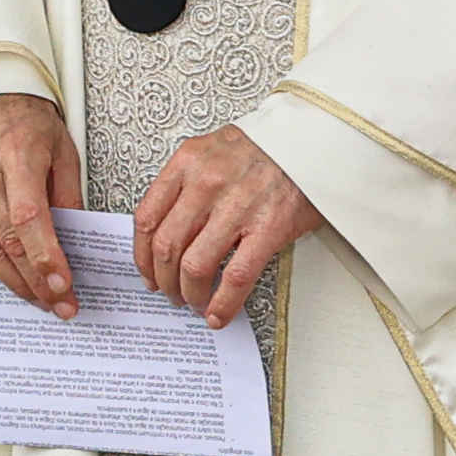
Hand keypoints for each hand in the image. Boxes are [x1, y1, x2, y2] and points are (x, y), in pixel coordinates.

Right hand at [0, 91, 83, 318]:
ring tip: (39, 298)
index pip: (28, 218)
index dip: (46, 258)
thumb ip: (67, 196)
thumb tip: (76, 243)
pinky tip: (10, 277)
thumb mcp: (61, 150)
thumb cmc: (25, 121)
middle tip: (59, 303)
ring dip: (14, 282)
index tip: (63, 285)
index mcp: (15, 154)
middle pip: (6, 242)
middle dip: (36, 281)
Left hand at [135, 125, 320, 328]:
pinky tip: (219, 314)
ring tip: (195, 302)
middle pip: (166, 247)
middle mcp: (207, 182)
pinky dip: (223, 303)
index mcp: (188, 161)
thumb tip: (168, 230)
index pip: (147, 218)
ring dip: (190, 294)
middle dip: (164, 281)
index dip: (141, 256)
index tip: (147, 272)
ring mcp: (237, 206)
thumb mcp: (213, 149)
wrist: (314, 141)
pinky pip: (235, 277)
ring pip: (194, 266)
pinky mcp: (268, 227)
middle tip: (171, 293)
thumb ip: (187, 182)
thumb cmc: (265, 148)